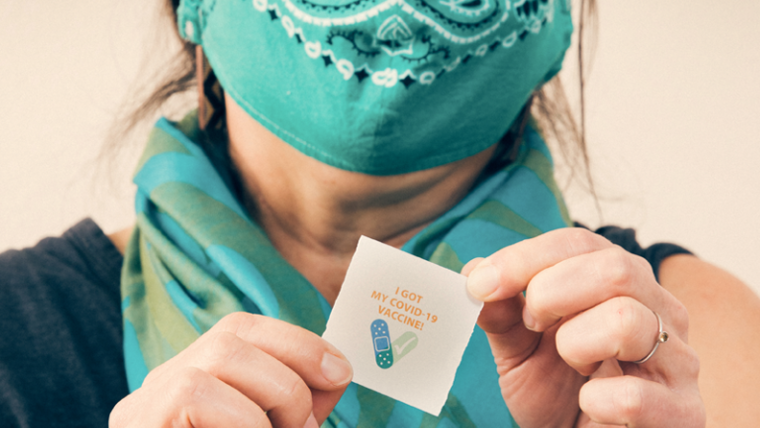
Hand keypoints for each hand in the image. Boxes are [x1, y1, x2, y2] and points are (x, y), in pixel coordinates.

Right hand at [109, 313, 352, 427]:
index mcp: (194, 379)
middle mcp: (162, 384)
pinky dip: (244, 421)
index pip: (241, 328)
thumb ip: (296, 408)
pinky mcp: (140, 424)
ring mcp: (142, 405)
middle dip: (289, 376)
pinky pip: (195, 394)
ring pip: (219, 354)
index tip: (340, 371)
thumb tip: (336, 371)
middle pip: (230, 335)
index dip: (297, 341)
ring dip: (272, 398)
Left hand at [463, 228, 704, 426]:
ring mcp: (678, 360)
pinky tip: (591, 404)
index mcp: (620, 282)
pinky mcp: (684, 412)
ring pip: (627, 320)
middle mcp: (659, 309)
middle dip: (551, 293)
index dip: (523, 258)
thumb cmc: (555, 392)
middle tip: (532, 326)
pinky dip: (595, 401)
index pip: (579, 242)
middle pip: (615, 268)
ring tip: (573, 366)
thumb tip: (473, 271)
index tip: (480, 285)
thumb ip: (500, 312)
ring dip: (575, 345)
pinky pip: (633, 396)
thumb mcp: (517, 349)